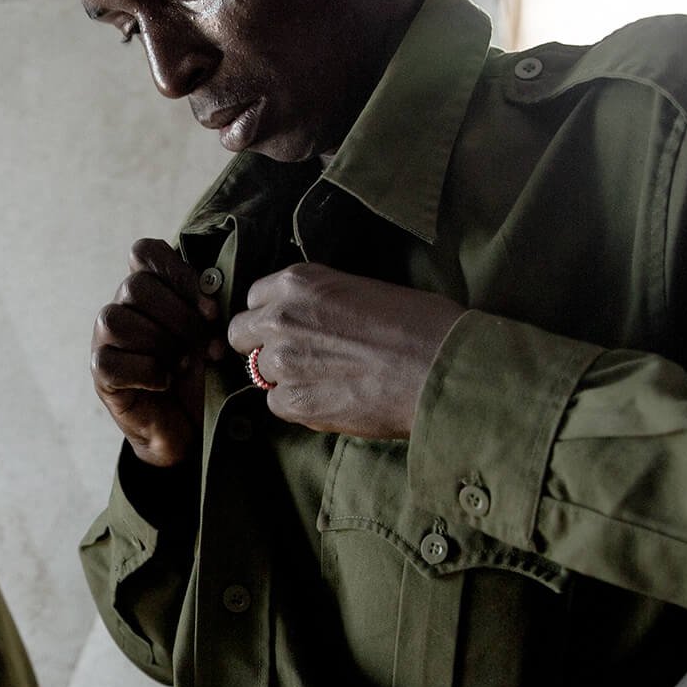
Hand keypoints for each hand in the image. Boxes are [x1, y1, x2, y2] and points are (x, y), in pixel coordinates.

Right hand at [92, 239, 225, 467]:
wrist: (189, 428)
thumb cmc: (199, 375)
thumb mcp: (209, 334)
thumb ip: (204, 307)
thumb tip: (211, 294)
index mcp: (148, 291)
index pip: (143, 252)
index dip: (177, 272)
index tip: (209, 308)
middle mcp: (121, 309)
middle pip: (135, 286)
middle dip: (181, 317)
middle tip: (207, 345)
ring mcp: (105, 341)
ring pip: (117, 320)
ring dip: (161, 343)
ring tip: (183, 365)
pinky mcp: (101, 375)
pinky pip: (111, 361)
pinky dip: (146, 372)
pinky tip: (165, 383)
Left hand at [227, 264, 467, 439]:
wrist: (445, 369)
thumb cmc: (422, 324)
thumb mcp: (363, 289)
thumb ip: (322, 301)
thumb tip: (309, 318)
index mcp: (299, 282)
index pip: (255, 297)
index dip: (273, 313)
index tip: (293, 325)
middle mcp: (281, 318)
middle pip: (242, 334)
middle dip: (263, 344)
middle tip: (300, 355)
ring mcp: (284, 362)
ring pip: (260, 372)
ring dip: (285, 376)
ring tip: (328, 380)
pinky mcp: (296, 403)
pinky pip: (277, 404)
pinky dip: (298, 404)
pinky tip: (333, 399)